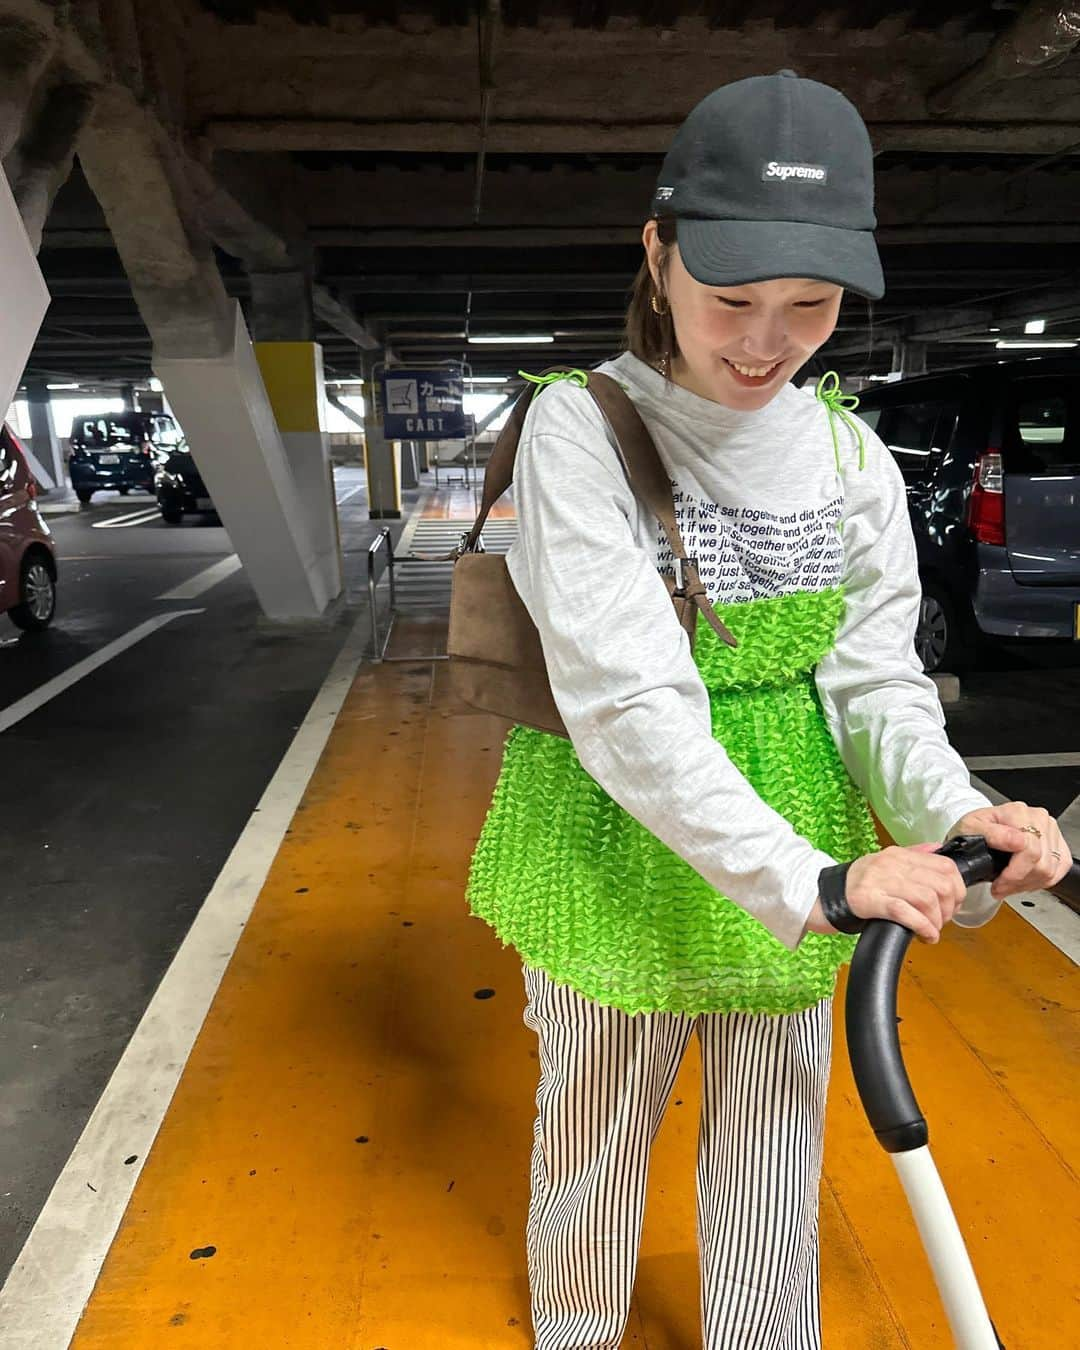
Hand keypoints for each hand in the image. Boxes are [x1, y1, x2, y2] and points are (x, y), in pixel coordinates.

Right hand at [806, 842, 967, 943]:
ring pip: (927, 898)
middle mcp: (891, 864)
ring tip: (930, 931)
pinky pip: (906, 912)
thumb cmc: (853, 885)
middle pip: (942, 884)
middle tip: (940, 922)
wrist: (817, 895)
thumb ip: (911, 856)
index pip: (945, 866)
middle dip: (950, 908)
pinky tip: (925, 936)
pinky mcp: (869, 900)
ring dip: (936, 921)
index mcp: (897, 855)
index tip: (952, 906)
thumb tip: (938, 849)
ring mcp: (880, 881)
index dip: (958, 889)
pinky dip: (922, 926)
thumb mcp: (882, 863)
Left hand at [946, 803, 1070, 899]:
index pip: (1030, 849)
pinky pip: (1058, 872)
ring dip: (1027, 884)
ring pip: (1050, 870)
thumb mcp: (970, 828)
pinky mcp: (1057, 845)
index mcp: (1018, 812)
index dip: (1014, 873)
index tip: (999, 883)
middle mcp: (1038, 819)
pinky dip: (1040, 882)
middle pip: (1042, 863)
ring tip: (1009, 885)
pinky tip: (1023, 881)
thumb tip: (1016, 841)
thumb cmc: (975, 829)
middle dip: (1019, 882)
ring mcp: (1050, 831)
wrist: (979, 829)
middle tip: (1001, 888)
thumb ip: (992, 834)